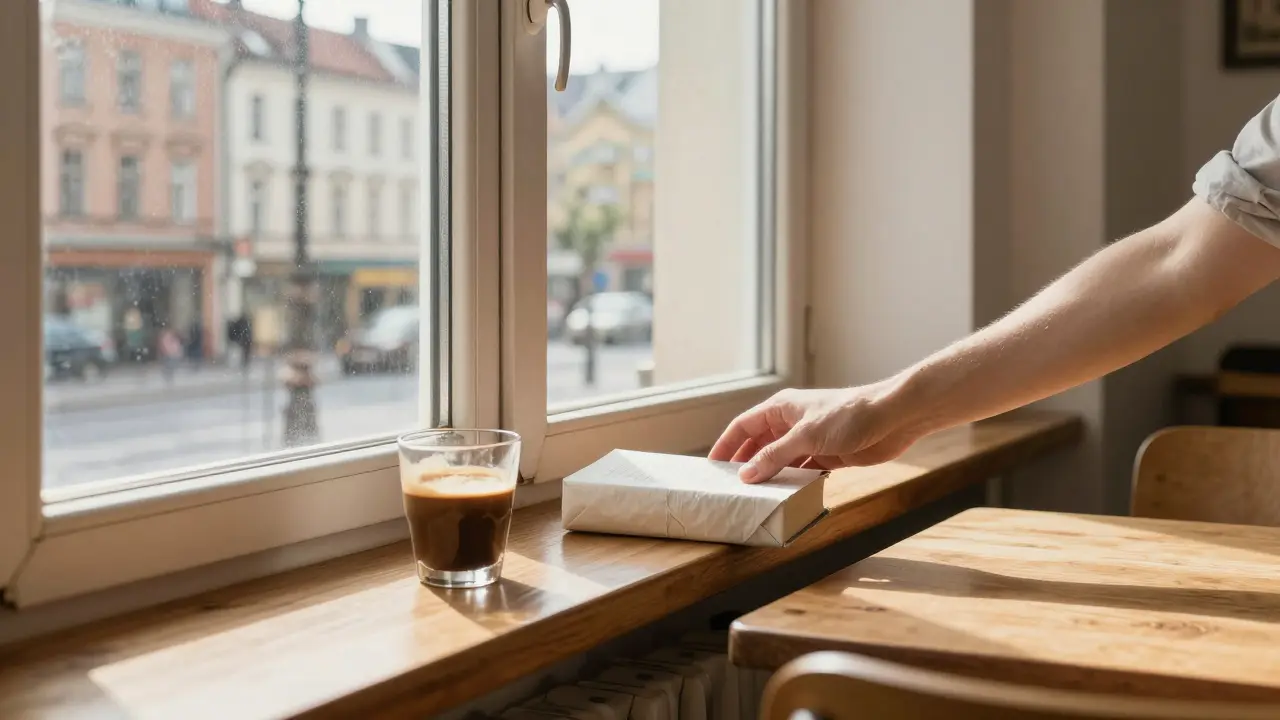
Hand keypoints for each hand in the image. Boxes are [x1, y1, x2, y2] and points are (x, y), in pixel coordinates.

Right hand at [709, 385, 921, 482]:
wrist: (893, 418)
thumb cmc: (849, 416)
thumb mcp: (805, 436)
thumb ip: (774, 456)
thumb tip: (746, 475)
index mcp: (781, 408)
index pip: (743, 426)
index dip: (726, 444)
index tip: (712, 466)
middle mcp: (792, 422)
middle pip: (759, 444)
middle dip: (745, 463)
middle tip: (729, 486)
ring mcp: (810, 439)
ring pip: (780, 459)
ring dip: (769, 475)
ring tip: (753, 496)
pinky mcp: (828, 455)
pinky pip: (801, 471)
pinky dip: (792, 482)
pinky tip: (784, 496)